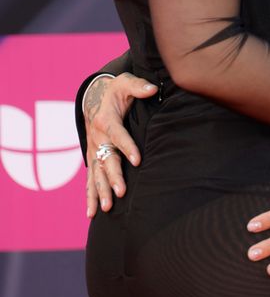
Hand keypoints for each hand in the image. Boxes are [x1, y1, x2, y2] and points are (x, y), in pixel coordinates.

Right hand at [84, 72, 156, 217]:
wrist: (94, 98)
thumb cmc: (116, 91)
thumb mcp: (126, 83)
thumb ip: (139, 86)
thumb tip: (152, 89)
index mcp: (106, 120)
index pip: (118, 136)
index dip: (128, 147)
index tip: (138, 161)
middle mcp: (97, 138)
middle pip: (107, 160)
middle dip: (114, 177)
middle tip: (121, 192)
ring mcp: (93, 151)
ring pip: (97, 174)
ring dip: (101, 191)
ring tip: (106, 208)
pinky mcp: (93, 159)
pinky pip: (89, 179)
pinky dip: (90, 196)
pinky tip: (92, 213)